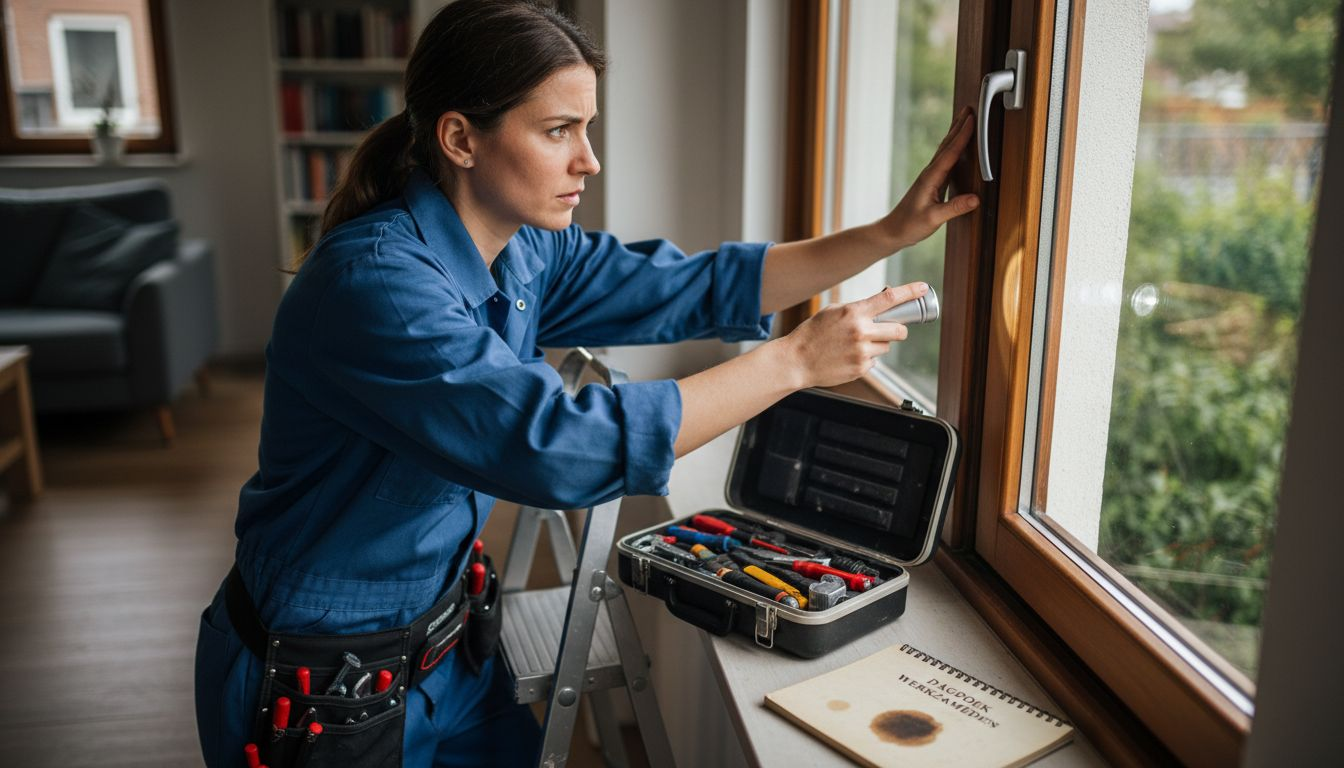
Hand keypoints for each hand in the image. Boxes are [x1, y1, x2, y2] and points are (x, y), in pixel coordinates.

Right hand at [781, 283, 927, 388]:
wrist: (796, 361)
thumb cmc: (812, 334)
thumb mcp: (832, 311)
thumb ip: (857, 308)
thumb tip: (882, 301)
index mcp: (854, 313)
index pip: (890, 299)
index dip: (910, 292)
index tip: (923, 288)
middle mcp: (861, 332)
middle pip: (899, 331)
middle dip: (899, 330)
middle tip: (891, 330)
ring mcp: (862, 352)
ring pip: (886, 347)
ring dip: (877, 345)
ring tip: (854, 346)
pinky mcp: (860, 369)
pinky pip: (874, 362)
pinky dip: (865, 359)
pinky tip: (847, 357)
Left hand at [879, 106, 979, 248]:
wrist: (893, 231)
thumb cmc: (909, 226)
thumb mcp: (933, 219)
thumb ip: (954, 208)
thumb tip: (976, 199)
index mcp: (931, 178)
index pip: (950, 152)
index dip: (962, 135)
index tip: (972, 119)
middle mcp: (930, 174)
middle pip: (947, 145)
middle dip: (959, 126)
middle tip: (970, 109)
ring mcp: (930, 177)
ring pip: (945, 150)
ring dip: (956, 135)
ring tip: (965, 121)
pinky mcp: (932, 183)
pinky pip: (946, 161)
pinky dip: (953, 149)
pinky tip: (957, 148)